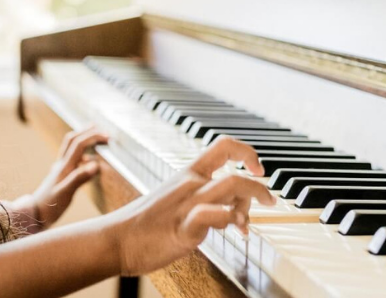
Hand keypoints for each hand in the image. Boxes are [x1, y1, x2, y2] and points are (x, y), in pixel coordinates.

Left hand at [29, 126, 108, 229]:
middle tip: (102, 130)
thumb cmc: (49, 206)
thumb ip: (79, 178)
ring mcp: (60, 170)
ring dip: (83, 139)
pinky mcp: (60, 176)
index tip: (108, 137)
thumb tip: (96, 164)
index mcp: (64, 167)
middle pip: (73, 140)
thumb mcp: (65, 193)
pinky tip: (87, 160)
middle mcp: (61, 165)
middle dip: (87, 132)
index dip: (93, 136)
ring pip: (71, 147)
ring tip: (95, 137)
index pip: (79, 144)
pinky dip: (81, 153)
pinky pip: (72, 159)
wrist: (34, 215)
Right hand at [107, 137, 275, 275]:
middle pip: (234, 172)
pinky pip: (210, 214)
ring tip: (248, 223)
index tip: (257, 168)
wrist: (117, 239)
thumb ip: (205, 201)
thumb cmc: (145, 224)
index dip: (247, 153)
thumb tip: (233, 210)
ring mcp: (186, 205)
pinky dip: (228, 219)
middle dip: (260, 187)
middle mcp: (189, 185)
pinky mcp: (183, 228)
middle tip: (269, 200)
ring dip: (250, 202)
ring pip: (229, 187)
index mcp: (187, 175)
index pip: (223, 146)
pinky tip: (232, 230)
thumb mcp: (176, 201)